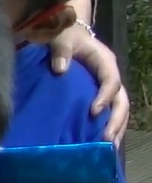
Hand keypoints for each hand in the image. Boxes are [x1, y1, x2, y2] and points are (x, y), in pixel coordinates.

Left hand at [50, 0, 127, 144]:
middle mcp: (110, 76)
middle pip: (121, 101)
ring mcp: (106, 87)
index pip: (111, 81)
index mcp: (104, 61)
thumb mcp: (61, 37)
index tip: (93, 112)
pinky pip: (108, 113)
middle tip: (107, 140)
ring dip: (116, 129)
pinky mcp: (98, 95)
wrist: (65, 33)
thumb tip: (60, 69)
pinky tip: (102, 145)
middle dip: (116, 121)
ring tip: (109, 149)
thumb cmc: (63, 34)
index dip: (105, 96)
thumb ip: (60, 50)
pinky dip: (107, 128)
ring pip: (119, 110)